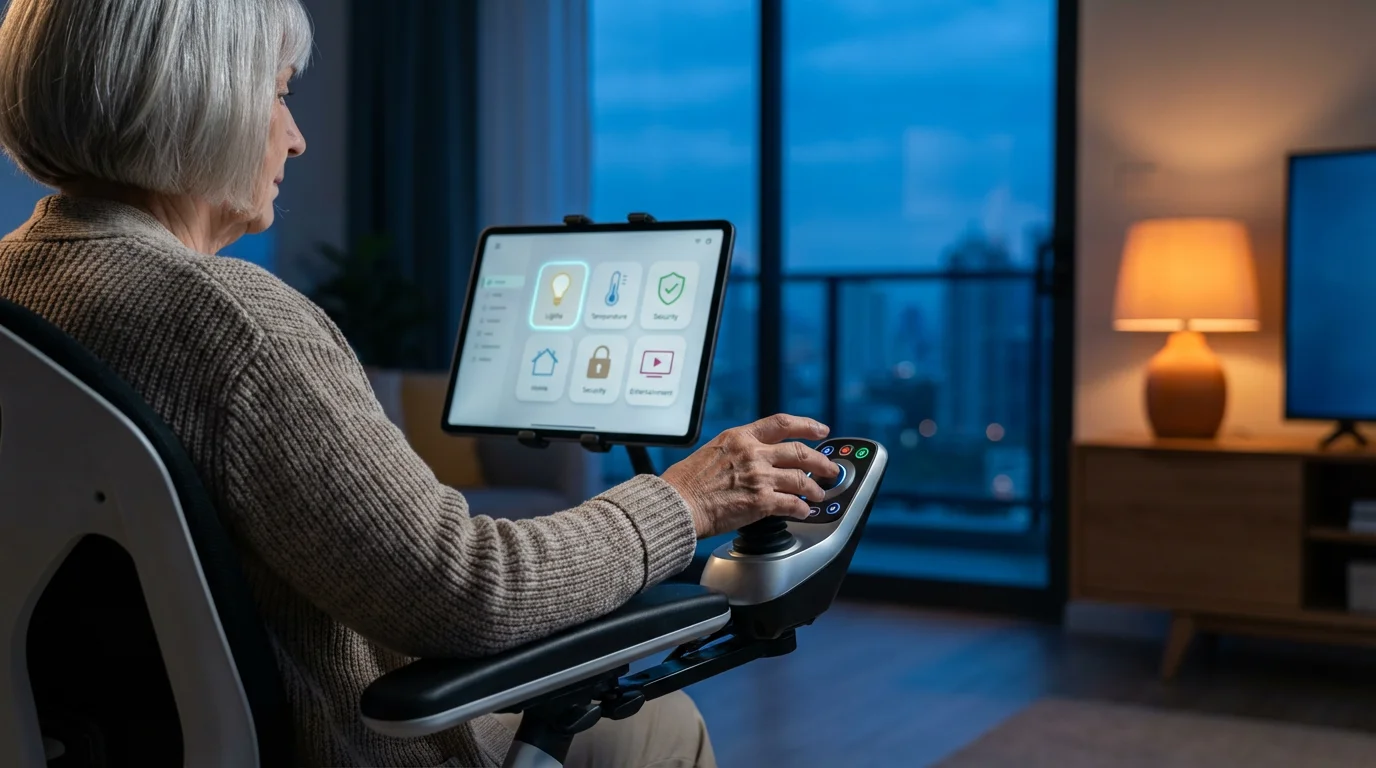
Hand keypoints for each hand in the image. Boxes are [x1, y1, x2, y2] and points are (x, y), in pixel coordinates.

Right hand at [661, 414, 838, 538]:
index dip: (806, 425)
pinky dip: (802, 509)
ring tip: (819, 495)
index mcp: (740, 437)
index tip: (820, 430)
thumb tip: (755, 459)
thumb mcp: (713, 451)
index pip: (781, 423)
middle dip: (821, 461)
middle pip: (799, 452)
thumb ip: (738, 452)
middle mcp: (753, 453)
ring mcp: (759, 477)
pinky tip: (804, 512)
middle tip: (829, 469)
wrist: (677, 503)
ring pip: (800, 480)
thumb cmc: (686, 482)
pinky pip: (792, 504)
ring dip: (814, 489)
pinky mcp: (760, 502)